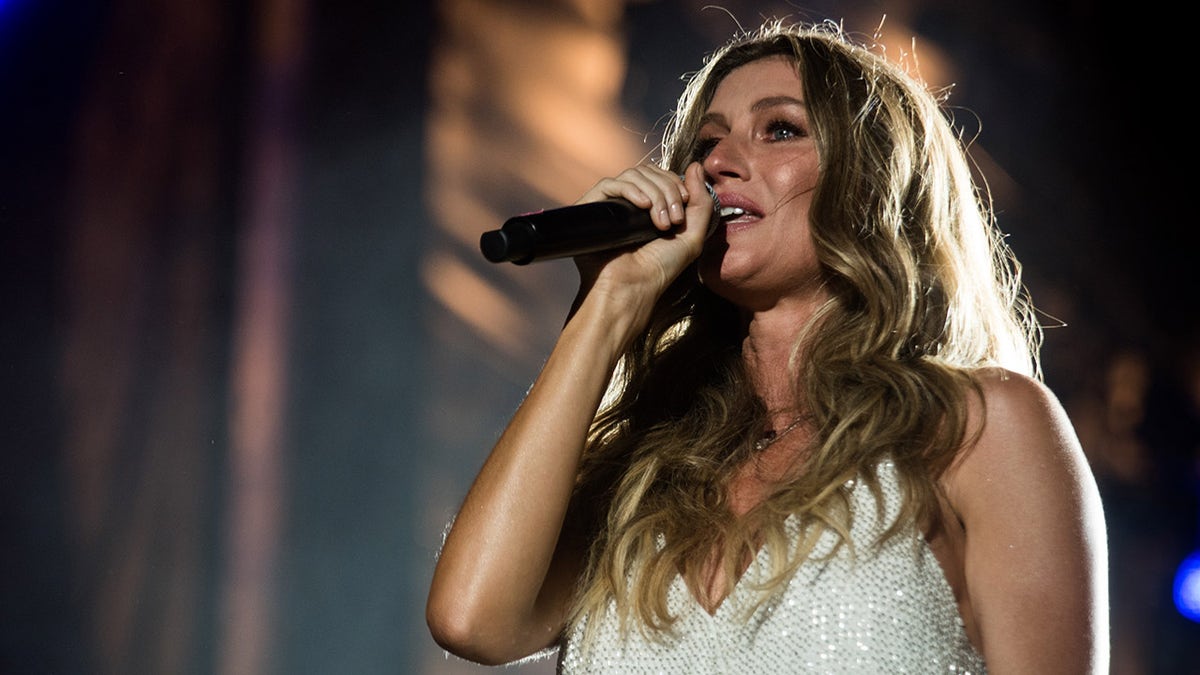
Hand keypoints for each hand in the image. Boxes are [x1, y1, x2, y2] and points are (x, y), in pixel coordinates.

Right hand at [573, 162, 712, 302]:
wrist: (633, 287)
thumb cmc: (660, 268)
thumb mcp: (692, 235)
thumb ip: (701, 200)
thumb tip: (696, 165)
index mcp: (651, 207)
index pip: (662, 176)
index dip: (676, 184)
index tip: (684, 207)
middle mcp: (630, 203)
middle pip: (650, 172)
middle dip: (668, 191)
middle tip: (674, 220)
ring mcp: (612, 205)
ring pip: (633, 175)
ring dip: (654, 194)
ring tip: (660, 223)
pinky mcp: (593, 208)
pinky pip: (610, 184)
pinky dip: (631, 190)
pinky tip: (642, 207)